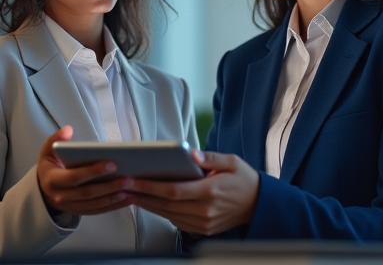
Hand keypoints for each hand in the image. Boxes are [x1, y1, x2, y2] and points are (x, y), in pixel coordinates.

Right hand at [36, 126, 132, 215]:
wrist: (43, 186)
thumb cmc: (51, 164)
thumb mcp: (48, 150)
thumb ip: (56, 138)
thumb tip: (68, 130)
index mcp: (53, 180)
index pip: (74, 177)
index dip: (93, 171)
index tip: (112, 164)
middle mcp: (60, 196)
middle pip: (88, 193)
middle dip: (109, 186)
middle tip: (128, 178)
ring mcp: (70, 206)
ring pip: (95, 204)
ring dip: (114, 197)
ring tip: (131, 188)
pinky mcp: (79, 211)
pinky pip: (98, 210)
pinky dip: (113, 205)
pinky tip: (127, 198)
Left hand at [127, 150, 258, 234]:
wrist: (259, 204)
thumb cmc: (244, 180)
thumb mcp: (231, 162)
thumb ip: (209, 157)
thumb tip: (191, 154)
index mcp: (211, 192)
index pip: (174, 191)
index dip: (151, 186)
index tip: (134, 180)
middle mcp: (206, 210)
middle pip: (166, 205)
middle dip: (142, 195)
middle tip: (123, 186)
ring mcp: (204, 223)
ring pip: (169, 215)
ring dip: (148, 205)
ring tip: (131, 193)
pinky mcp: (203, 229)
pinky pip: (177, 221)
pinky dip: (161, 212)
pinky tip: (150, 202)